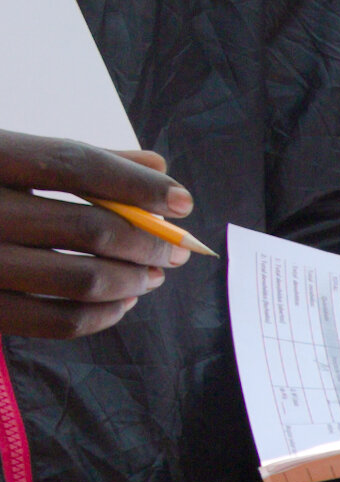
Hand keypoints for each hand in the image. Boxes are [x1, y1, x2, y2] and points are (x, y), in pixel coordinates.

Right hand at [0, 128, 184, 337]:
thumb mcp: (2, 159)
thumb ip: (74, 163)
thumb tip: (156, 167)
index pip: (70, 164)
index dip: (135, 184)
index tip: (181, 200)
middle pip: (86, 226)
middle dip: (148, 240)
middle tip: (175, 247)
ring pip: (81, 278)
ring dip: (133, 279)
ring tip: (152, 273)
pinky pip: (57, 322)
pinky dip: (103, 314)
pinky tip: (120, 302)